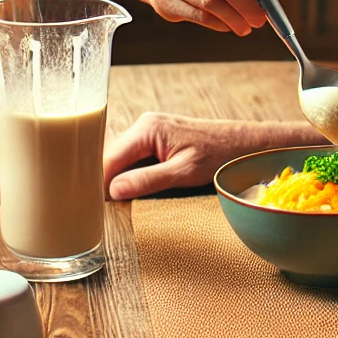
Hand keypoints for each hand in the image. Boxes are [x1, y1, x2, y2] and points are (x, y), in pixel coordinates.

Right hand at [103, 112, 259, 199]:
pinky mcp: (156, 140)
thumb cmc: (219, 155)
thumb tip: (113, 191)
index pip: (108, 160)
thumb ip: (147, 180)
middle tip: (108, 211)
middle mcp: (144, 126)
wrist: (243, 144)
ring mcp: (149, 132)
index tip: (95, 209)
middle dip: (108, 184)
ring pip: (121, 161)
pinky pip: (134, 160)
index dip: (99, 185)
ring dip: (120, 181)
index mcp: (147, 129)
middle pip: (111, 159)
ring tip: (122, 203)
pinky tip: (138, 191)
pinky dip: (133, 176)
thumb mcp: (184, 172)